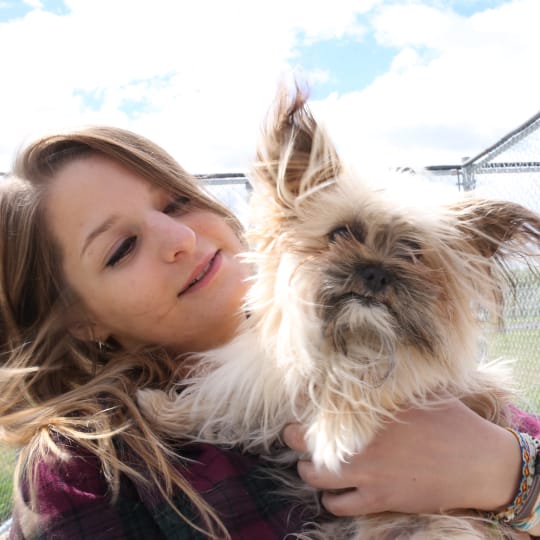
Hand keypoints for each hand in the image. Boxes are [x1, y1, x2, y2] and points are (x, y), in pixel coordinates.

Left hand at [282, 399, 522, 517]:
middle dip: (293, 437)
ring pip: (313, 477)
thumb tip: (369, 361)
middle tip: (295, 434)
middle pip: (303, 441)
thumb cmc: (451, 419)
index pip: (316, 406)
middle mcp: (359, 442)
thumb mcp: (420, 389)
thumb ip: (391, 380)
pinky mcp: (378, 499)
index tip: (297, 406)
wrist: (477, 461)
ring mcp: (367, 473)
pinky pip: (337, 506)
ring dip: (306, 470)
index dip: (299, 406)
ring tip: (309, 463)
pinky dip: (329, 500)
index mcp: (367, 411)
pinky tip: (334, 491)